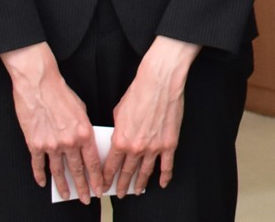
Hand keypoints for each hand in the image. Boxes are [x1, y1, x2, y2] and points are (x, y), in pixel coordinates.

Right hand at [0, 43, 101, 202]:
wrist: (39, 86)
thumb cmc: (63, 95)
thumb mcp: (82, 111)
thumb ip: (85, 130)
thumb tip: (86, 146)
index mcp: (85, 132)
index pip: (94, 162)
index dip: (97, 178)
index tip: (101, 189)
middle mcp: (69, 142)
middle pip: (77, 170)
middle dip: (83, 187)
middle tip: (87, 200)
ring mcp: (51, 144)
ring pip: (58, 171)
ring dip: (63, 186)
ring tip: (66, 196)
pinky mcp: (34, 144)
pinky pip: (38, 164)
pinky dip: (39, 175)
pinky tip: (42, 183)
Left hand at [102, 36, 199, 195]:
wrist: (160, 82)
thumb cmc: (138, 93)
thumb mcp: (118, 113)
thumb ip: (118, 131)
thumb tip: (119, 138)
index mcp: (120, 141)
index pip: (110, 167)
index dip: (106, 179)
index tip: (104, 186)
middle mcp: (136, 148)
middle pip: (127, 173)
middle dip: (122, 185)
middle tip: (119, 193)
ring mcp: (154, 148)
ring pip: (145, 172)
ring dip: (140, 184)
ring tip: (137, 191)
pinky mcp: (169, 143)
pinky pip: (167, 165)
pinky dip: (164, 176)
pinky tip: (162, 183)